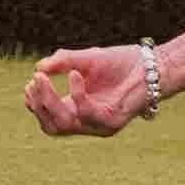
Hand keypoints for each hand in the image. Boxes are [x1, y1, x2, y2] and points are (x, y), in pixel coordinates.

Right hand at [24, 45, 145, 136]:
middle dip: (38, 104)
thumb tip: (38, 67)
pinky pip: (87, 113)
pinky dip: (77, 94)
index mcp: (77, 109)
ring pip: (64, 123)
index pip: (48, 118)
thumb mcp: (86, 59)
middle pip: (51, 126)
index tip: (31, 82)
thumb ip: (63, 62)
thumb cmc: (121, 62)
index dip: (35, 104)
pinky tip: (75, 75)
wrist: (153, 64)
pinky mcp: (112, 122)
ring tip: (43, 78)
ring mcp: (99, 125)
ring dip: (50, 100)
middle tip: (35, 80)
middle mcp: (86, 121)